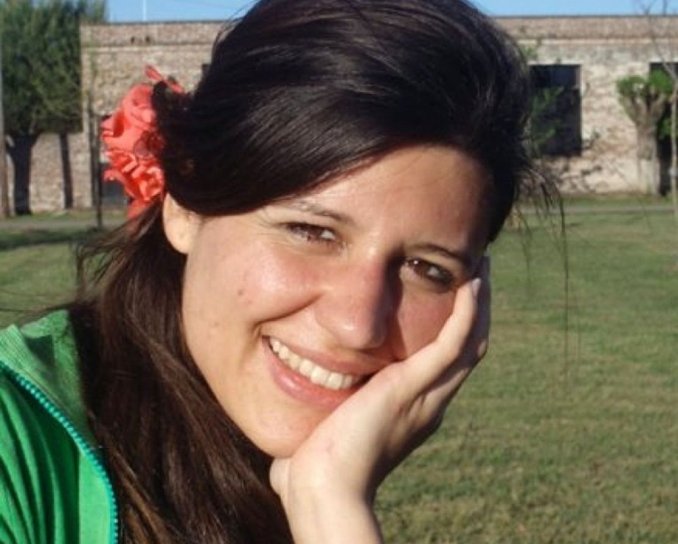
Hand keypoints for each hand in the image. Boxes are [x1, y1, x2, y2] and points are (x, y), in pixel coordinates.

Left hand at [270, 257, 490, 542]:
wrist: (323, 488)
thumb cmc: (315, 471)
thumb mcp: (325, 435)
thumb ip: (315, 428)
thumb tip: (287, 446)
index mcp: (413, 411)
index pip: (445, 366)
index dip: (455, 333)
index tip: (452, 302)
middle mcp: (430, 402)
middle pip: (468, 349)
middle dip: (475, 312)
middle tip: (478, 274)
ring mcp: (427, 395)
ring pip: (470, 343)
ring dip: (478, 305)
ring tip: (481, 268)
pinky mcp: (414, 385)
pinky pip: (454, 342)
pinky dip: (466, 313)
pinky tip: (471, 285)